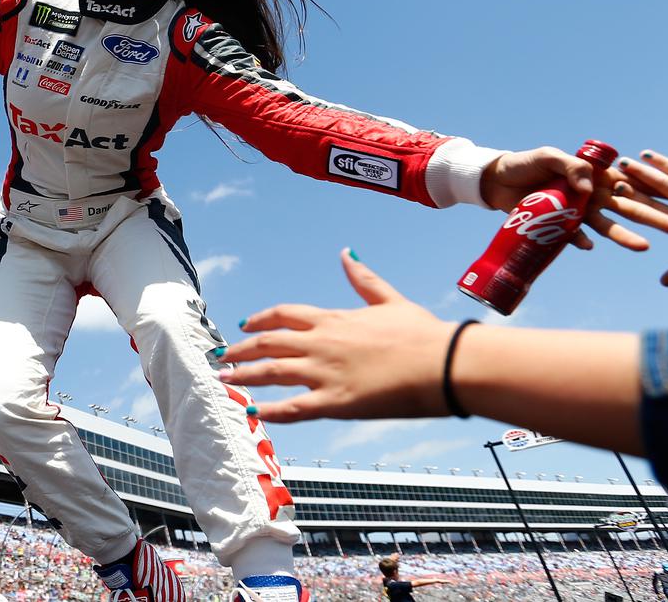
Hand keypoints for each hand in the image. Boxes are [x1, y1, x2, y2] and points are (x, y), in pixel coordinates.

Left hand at [218, 251, 453, 421]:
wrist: (445, 363)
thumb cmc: (424, 333)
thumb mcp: (390, 299)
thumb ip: (364, 279)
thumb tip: (346, 253)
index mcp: (333, 319)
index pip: (284, 315)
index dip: (260, 320)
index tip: (244, 325)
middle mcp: (321, 343)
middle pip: (268, 343)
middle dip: (241, 350)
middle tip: (221, 357)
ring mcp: (325, 373)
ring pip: (271, 373)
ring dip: (244, 376)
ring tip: (224, 381)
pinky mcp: (335, 402)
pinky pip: (293, 408)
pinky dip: (270, 412)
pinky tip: (253, 413)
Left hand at [481, 146, 649, 250]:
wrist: (495, 181)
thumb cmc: (525, 164)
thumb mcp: (548, 157)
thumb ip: (570, 166)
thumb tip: (590, 187)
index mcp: (595, 176)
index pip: (631, 183)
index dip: (655, 191)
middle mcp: (591, 196)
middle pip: (628, 209)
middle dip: (657, 219)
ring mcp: (576, 212)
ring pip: (606, 226)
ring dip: (624, 236)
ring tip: (643, 247)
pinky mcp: (557, 226)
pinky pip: (573, 236)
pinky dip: (581, 240)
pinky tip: (589, 245)